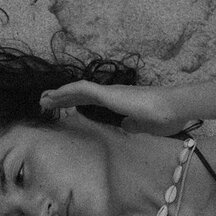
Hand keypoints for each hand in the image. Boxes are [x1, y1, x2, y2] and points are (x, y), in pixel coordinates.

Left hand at [40, 80, 194, 135]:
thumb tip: (125, 126)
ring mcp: (109, 91)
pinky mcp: (109, 93)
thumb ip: (134, 125)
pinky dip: (67, 91)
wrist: (173, 109)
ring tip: (42, 99)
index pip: (91, 100)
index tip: (61, 107)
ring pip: (77, 90)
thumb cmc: (165, 117)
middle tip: (43, 102)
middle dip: (61, 98)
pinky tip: (55, 95)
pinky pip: (83, 89)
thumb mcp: (146, 126)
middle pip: (80, 94)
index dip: (74, 103)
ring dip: (59, 94)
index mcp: (119, 101)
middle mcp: (112, 93)